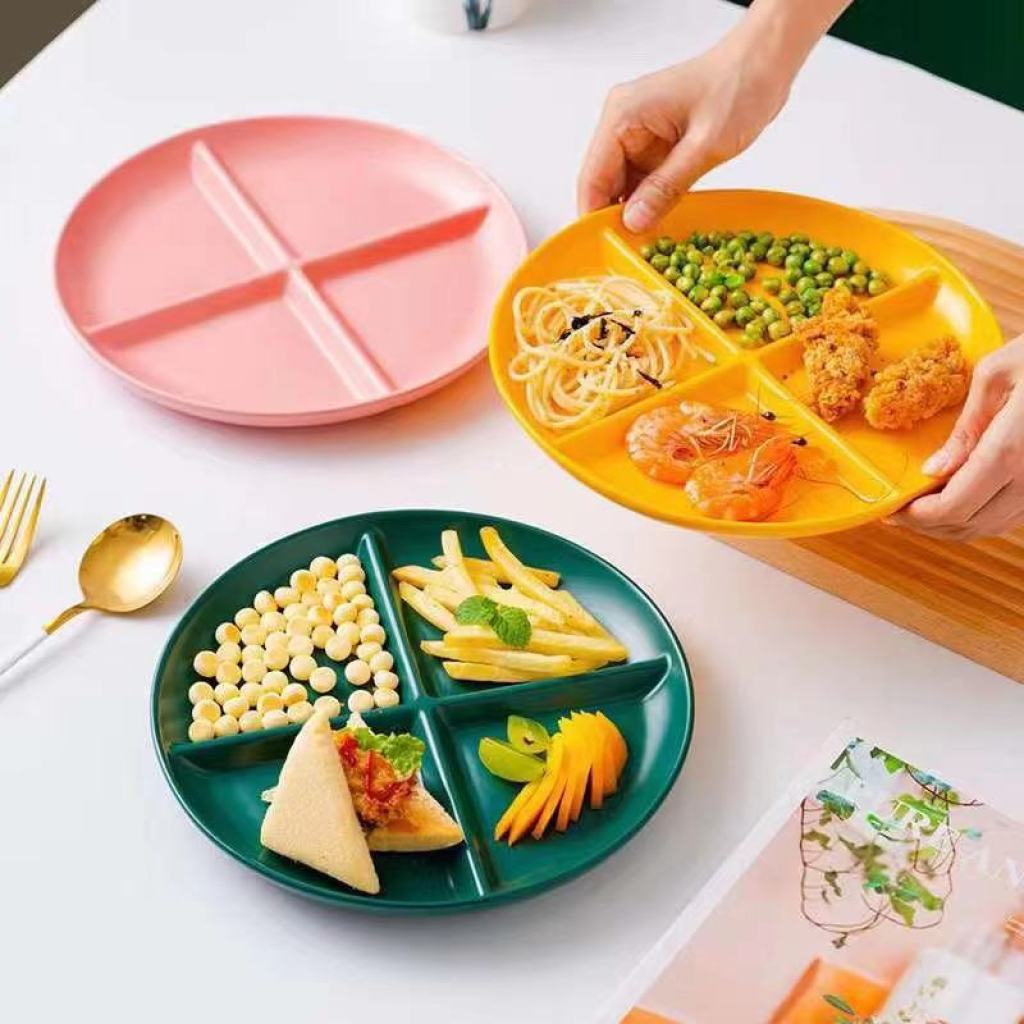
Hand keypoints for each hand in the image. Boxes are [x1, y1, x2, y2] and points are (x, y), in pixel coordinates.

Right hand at [577, 0, 850, 232]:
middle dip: (615, 217)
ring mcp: (638, 134)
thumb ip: (666, 187)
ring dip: (635, 212)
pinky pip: (643, 181)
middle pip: (603, 184)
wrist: (763, 63)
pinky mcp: (655, 144)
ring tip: (649, 241)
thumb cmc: (739, 87)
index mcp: (623, 115)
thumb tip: (634, 222)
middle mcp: (622, 123)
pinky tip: (661, 220)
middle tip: (631, 251)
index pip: (592, 176)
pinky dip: (651, 202)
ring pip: (622, 186)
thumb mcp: (704, 145)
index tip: (604, 248)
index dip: (594, 215)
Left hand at [888, 336, 1023, 539]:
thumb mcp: (997, 374)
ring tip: (922, 510)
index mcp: (1012, 450)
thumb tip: (936, 468)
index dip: (917, 516)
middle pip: (969, 524)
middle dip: (927, 525)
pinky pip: (1012, 515)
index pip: (954, 506)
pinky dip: (979, 517)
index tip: (892, 509)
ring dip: (952, 526)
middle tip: (899, 512)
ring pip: (992, 527)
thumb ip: (966, 427)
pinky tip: (959, 500)